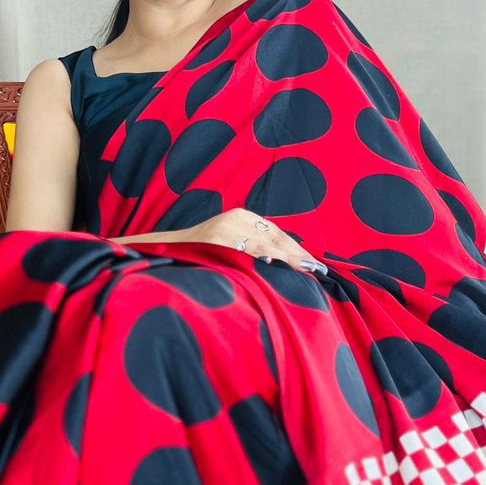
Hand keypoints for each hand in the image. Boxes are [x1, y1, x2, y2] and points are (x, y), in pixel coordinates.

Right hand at [182, 209, 328, 274]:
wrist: (167, 249)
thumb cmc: (201, 253)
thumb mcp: (229, 244)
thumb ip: (251, 247)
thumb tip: (280, 263)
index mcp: (242, 216)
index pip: (276, 233)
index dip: (296, 248)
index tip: (313, 263)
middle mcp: (237, 217)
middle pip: (275, 237)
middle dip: (297, 254)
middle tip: (318, 268)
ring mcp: (226, 226)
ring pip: (264, 243)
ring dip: (287, 257)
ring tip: (307, 268)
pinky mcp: (215, 236)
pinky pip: (244, 247)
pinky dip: (262, 255)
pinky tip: (276, 263)